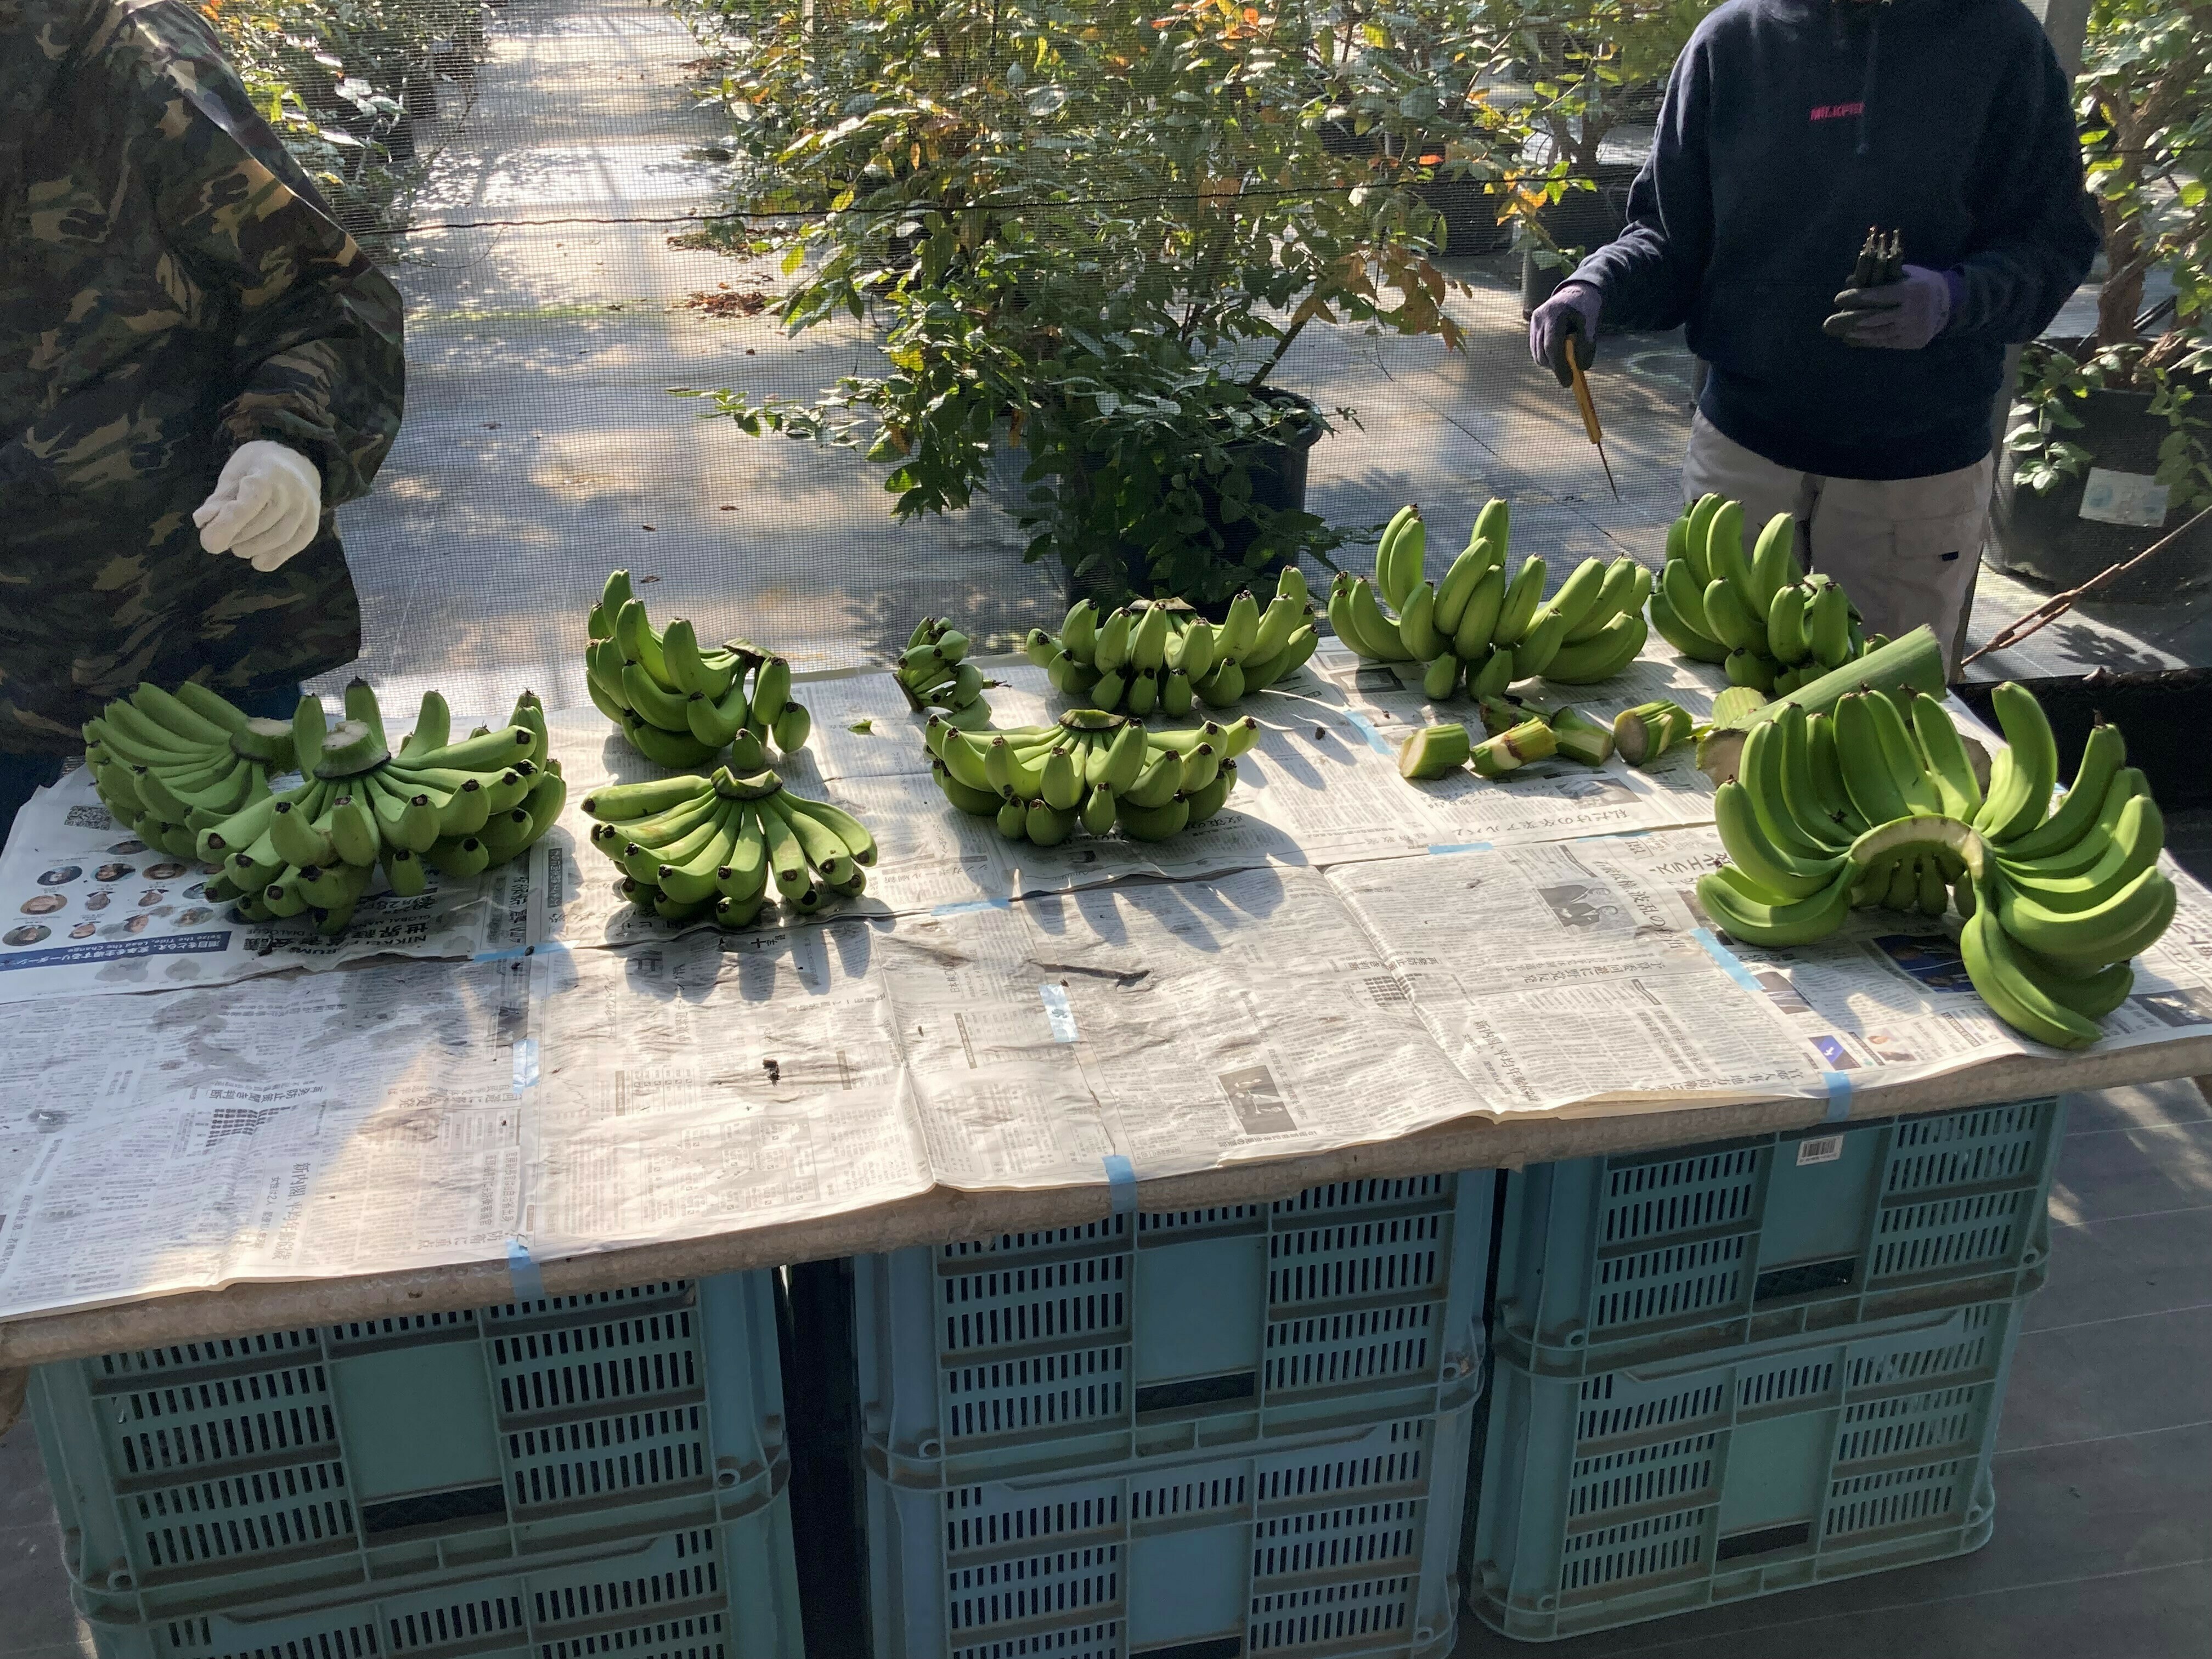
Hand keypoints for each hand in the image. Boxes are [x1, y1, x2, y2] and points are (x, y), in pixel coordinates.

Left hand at [194, 441, 322, 571]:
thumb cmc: (256, 470)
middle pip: (265, 522)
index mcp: (269, 472)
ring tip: (237, 548)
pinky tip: (258, 561)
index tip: (209, 541)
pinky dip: (275, 557)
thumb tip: (202, 521)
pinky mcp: (312, 522)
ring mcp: (307, 507)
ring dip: (253, 548)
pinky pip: (295, 545)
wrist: (295, 463)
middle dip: (237, 537)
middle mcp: (294, 489)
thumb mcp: (234, 475)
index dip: (229, 523)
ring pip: (280, 536)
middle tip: (220, 541)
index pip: (251, 502)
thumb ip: (219, 500)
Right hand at [1530, 282, 1602, 386]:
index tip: (1568, 382)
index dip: (1559, 367)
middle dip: (1556, 368)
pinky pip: (1537, 351)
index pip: (1552, 347)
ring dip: (1552, 363)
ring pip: (1537, 355)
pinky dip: (1548, 357)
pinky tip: (1560, 352)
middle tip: (1570, 375)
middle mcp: (1539, 318)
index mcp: (1554, 314)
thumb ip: (1587, 345)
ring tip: (1567, 357)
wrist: (1576, 291)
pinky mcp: (1532, 329)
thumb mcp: (1592, 324)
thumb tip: (1581, 367)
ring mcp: (1533, 323)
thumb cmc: (1586, 308)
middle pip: (1542, 354)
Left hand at [1823, 265, 1955, 349]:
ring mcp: (1912, 329)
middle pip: (1874, 318)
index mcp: (1911, 291)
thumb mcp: (1904, 274)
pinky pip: (1884, 342)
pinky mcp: (1911, 342)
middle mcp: (1912, 312)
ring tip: (1838, 331)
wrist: (1947, 304)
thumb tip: (1848, 280)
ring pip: (1877, 333)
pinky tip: (1851, 338)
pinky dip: (1866, 341)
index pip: (1879, 295)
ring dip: (1855, 332)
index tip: (1837, 299)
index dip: (1857, 297)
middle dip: (1849, 320)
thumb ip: (1878, 277)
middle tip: (1827, 323)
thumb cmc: (1919, 284)